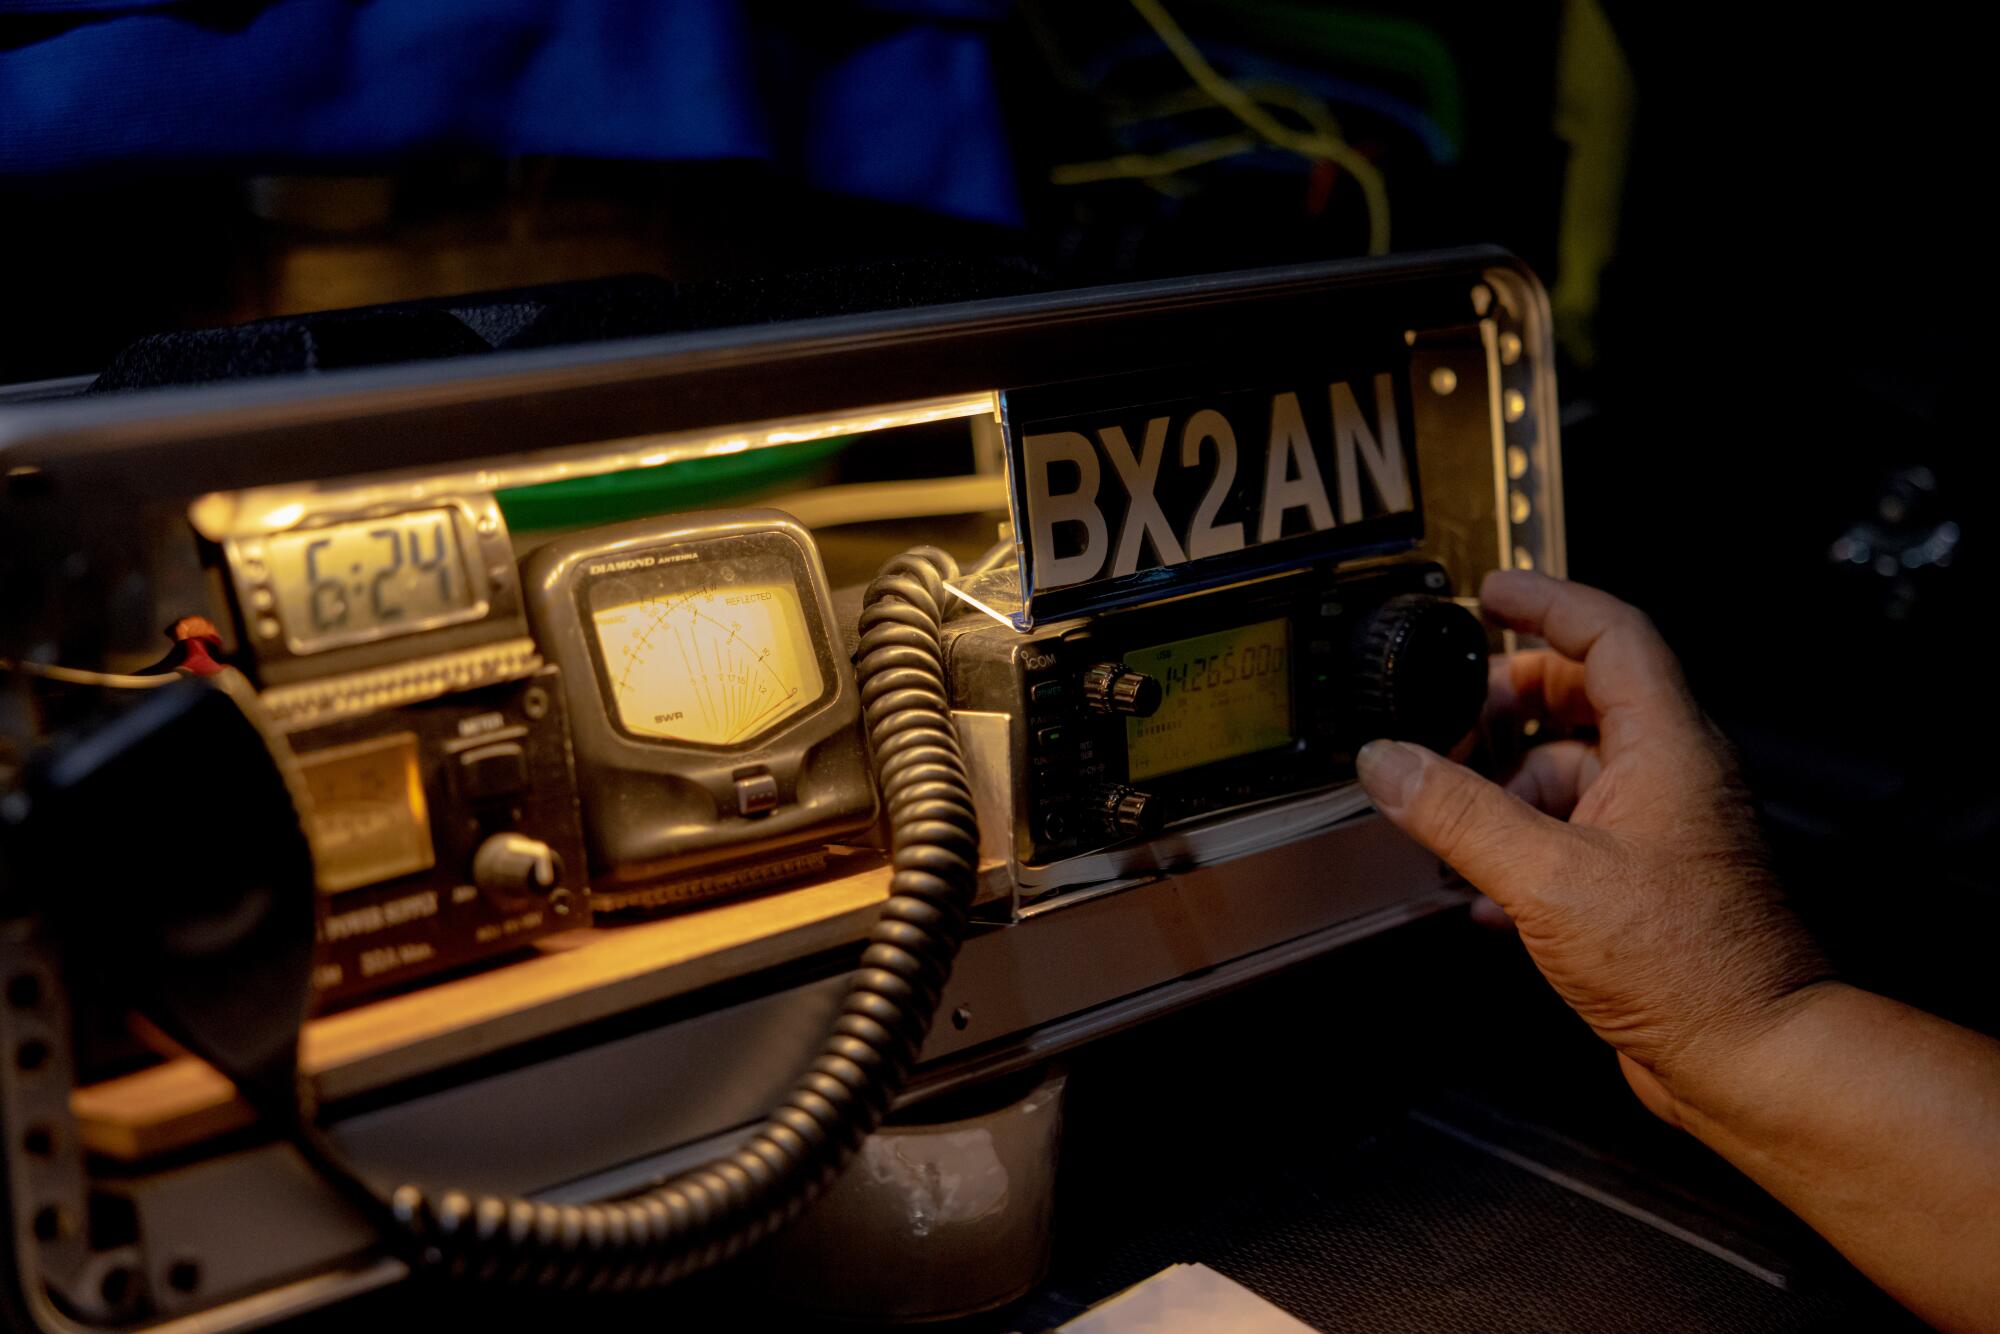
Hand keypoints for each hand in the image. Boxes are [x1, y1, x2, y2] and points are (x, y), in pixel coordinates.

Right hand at [1356, 570, 1833, 1123]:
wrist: (1751, 1056)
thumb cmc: (1686, 966)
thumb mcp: (1548, 878)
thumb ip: (1459, 814)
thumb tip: (1388, 762)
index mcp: (1666, 745)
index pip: (1610, 633)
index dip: (1546, 602)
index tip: (1490, 594)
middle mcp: (1670, 776)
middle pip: (1582, 696)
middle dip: (1506, 704)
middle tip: (1446, 723)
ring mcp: (1660, 830)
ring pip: (1570, 771)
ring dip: (1504, 787)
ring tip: (1449, 820)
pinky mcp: (1645, 884)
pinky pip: (1571, 835)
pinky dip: (1519, 846)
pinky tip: (1479, 894)